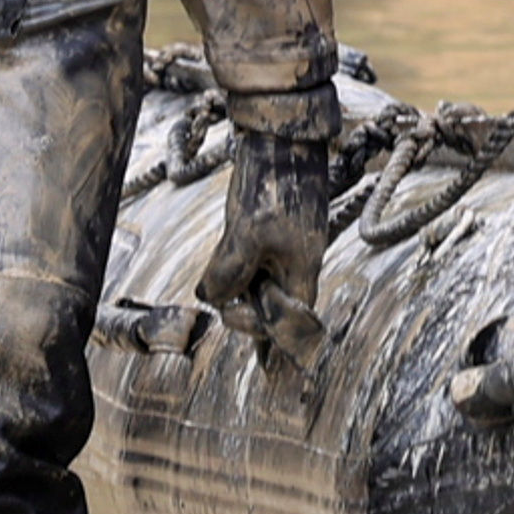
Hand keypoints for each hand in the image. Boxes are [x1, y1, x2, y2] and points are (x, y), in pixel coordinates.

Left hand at [203, 108, 338, 384]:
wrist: (279, 131)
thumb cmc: (271, 183)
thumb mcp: (245, 236)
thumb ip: (229, 275)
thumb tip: (212, 299)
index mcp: (302, 267)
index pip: (295, 324)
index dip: (284, 351)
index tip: (278, 381)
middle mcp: (297, 258)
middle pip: (275, 305)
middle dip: (249, 312)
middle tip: (226, 302)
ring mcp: (286, 240)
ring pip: (261, 281)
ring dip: (239, 287)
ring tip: (220, 278)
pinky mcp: (272, 222)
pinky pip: (254, 259)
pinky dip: (238, 268)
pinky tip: (223, 262)